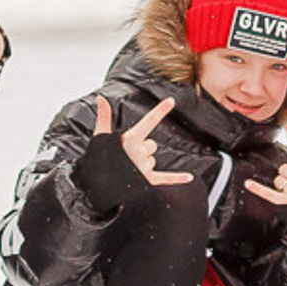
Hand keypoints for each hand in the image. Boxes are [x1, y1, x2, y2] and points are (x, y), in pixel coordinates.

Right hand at [78, 94, 194, 209]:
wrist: (96, 187)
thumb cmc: (97, 160)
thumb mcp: (100, 137)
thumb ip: (104, 116)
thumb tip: (101, 98)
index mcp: (130, 139)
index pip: (148, 121)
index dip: (160, 110)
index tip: (171, 101)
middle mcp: (140, 152)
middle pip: (151, 144)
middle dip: (141, 148)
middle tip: (126, 156)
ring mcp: (144, 167)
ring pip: (152, 159)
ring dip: (143, 163)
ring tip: (127, 169)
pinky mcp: (148, 181)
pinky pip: (166, 178)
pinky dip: (178, 178)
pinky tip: (190, 177)